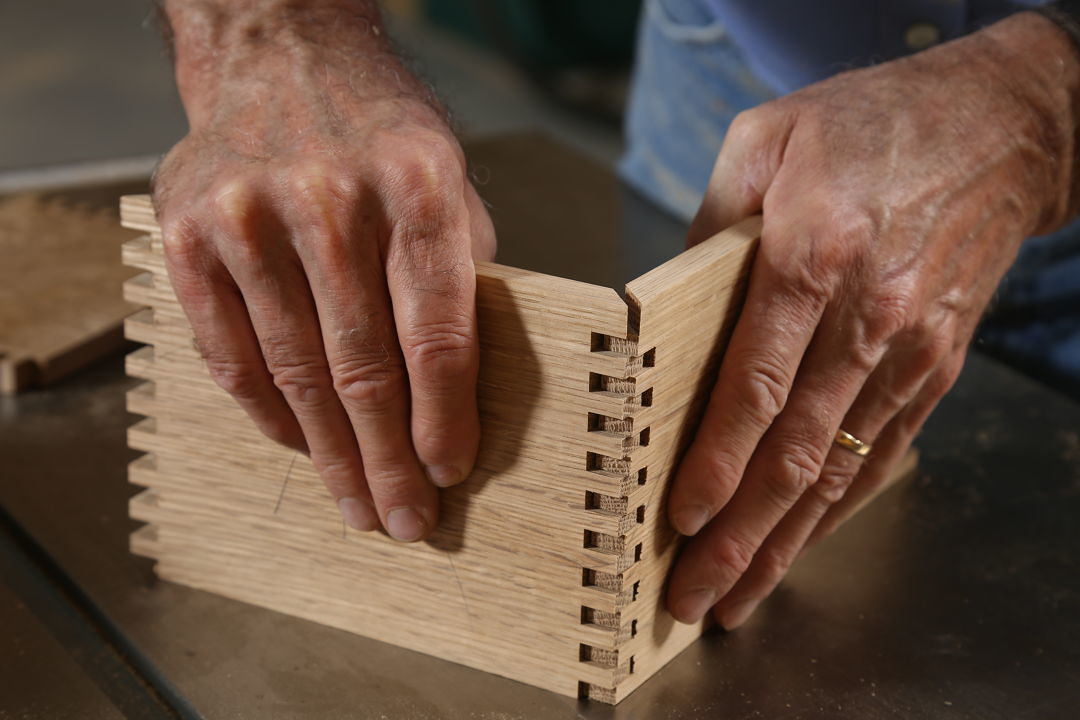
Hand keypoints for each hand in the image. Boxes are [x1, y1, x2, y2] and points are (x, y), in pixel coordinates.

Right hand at [154, 0, 495, 541]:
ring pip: (297, 375)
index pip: (436, 334)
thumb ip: (456, 277)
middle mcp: (332, 202)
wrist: (282, 58)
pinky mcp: (189, 235)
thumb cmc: (379, 134)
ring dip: (331, 455)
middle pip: (365, 369)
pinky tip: (300, 447)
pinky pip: (232, 355)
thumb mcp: (448, 183)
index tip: (451, 473)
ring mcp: (250, 217)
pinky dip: (270, 415)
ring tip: (356, 504)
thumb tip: (459, 394)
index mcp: (416, 186)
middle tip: (405, 519)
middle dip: (389, 460)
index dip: (445, 418)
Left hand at [666, 12, 1079, 626]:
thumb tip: (666, 306)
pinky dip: (838, 508)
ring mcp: (909, 348)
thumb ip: (710, 227)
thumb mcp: (765, 141)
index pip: (757, 384)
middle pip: (797, 450)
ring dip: (784, 542)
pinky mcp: (935, 363)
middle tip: (692, 595)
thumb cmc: (871, 123)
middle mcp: (867, 315)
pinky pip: (882, 451)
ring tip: (737, 596)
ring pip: (840, 468)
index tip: (679, 517)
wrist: (1001, 127)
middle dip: (739, 535)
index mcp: (814, 253)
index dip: (716, 461)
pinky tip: (800, 546)